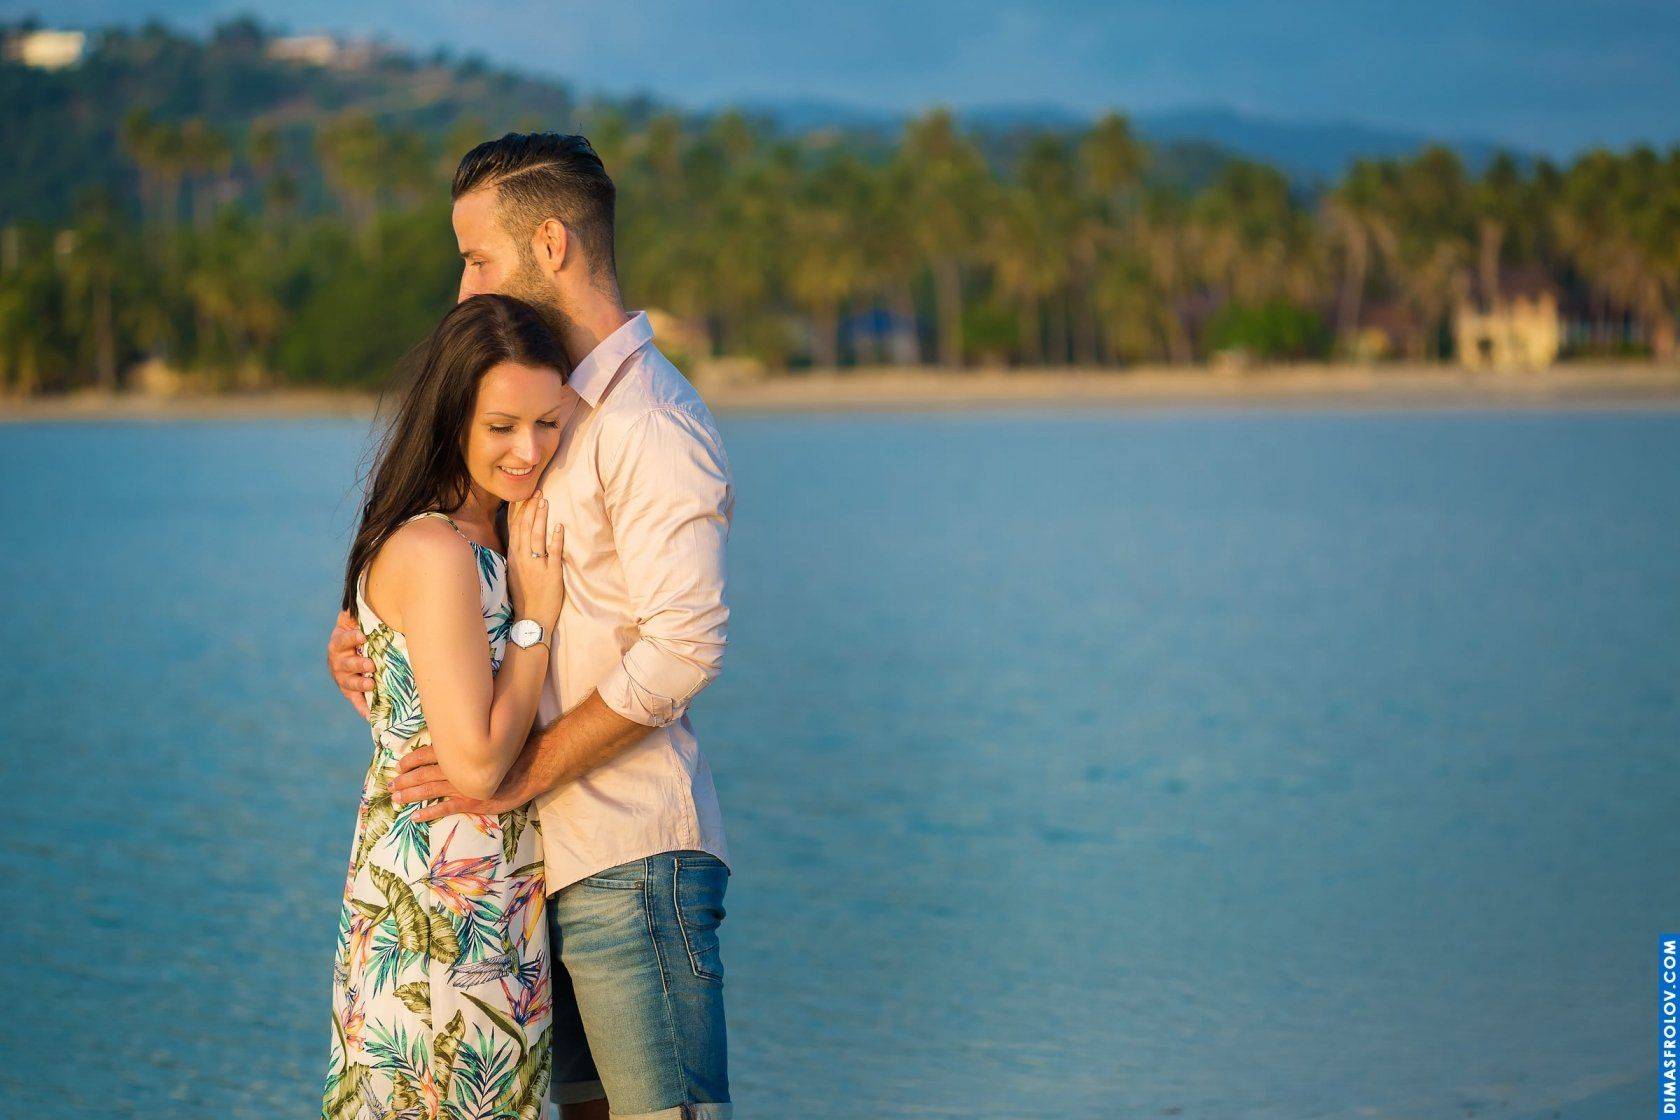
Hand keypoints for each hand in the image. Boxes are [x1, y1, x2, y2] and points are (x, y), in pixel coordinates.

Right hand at [329, 609, 373, 718]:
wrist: (354, 647)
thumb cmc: (359, 630)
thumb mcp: (355, 620)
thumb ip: (356, 614)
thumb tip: (360, 601)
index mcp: (338, 642)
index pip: (343, 640)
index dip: (351, 638)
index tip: (362, 635)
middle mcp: (337, 661)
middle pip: (346, 664)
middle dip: (358, 665)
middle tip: (370, 665)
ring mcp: (343, 677)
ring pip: (349, 683)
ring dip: (360, 685)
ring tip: (371, 685)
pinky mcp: (350, 691)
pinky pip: (355, 700)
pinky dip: (362, 708)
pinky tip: (370, 716)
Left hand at [390, 744, 526, 821]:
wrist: (530, 768)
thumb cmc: (509, 754)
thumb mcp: (485, 744)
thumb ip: (467, 745)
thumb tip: (451, 742)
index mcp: (459, 752)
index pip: (428, 753)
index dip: (411, 760)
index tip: (399, 765)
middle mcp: (457, 767)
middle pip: (423, 772)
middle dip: (404, 779)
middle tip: (389, 785)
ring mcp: (463, 785)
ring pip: (429, 789)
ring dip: (410, 794)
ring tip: (395, 799)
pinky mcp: (472, 801)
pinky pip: (445, 807)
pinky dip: (429, 811)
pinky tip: (415, 816)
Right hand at [506, 491, 564, 629]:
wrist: (531, 619)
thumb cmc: (525, 597)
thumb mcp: (515, 573)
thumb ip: (518, 555)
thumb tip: (521, 538)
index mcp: (514, 558)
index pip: (514, 528)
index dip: (520, 511)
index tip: (524, 496)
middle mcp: (522, 559)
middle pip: (525, 528)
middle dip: (530, 508)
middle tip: (537, 491)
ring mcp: (536, 566)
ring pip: (536, 537)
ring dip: (541, 517)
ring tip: (545, 501)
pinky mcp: (551, 574)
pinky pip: (553, 553)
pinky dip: (556, 539)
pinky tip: (559, 527)